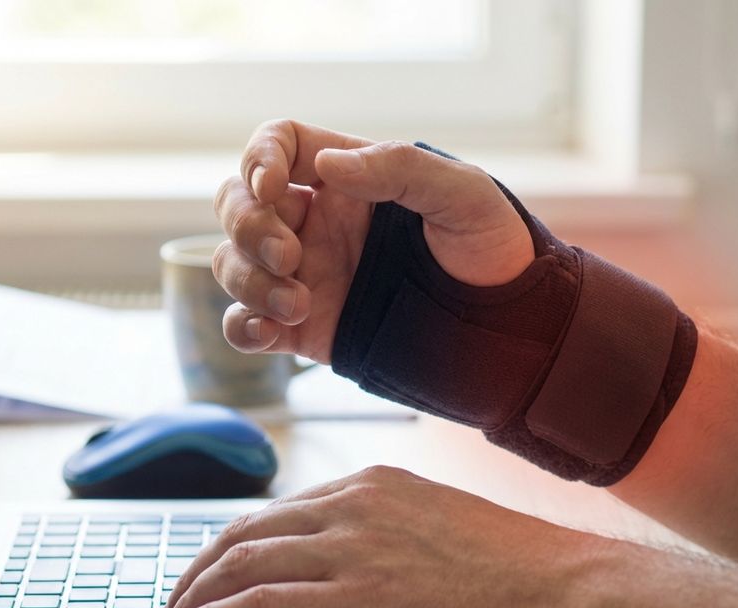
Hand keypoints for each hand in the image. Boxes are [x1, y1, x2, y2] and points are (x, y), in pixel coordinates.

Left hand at [155, 466, 586, 607]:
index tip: (216, 567)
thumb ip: (389, 552)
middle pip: (247, 531)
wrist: (567, 596)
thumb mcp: (444, 540)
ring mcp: (349, 548)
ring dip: (193, 596)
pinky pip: (253, 606)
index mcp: (376, 487)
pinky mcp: (350, 597)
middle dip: (200, 567)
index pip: (282, 512)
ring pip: (240, 564)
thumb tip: (354, 594)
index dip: (237, 543)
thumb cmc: (525, 577)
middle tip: (177, 597)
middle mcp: (353, 506)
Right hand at [213, 120, 534, 362]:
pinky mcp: (302, 328)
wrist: (504, 327)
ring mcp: (305, 275)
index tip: (272, 186)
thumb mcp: (462, 195)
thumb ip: (398, 168)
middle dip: (249, 226)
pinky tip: (269, 333)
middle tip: (292, 257)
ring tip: (299, 305)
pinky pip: (244, 324)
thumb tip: (327, 166)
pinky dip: (241, 327)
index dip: (258, 157)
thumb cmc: (491, 249)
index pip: (276, 145)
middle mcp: (315, 222)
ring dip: (249, 280)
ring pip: (233, 263)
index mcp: (348, 178)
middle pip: (238, 202)